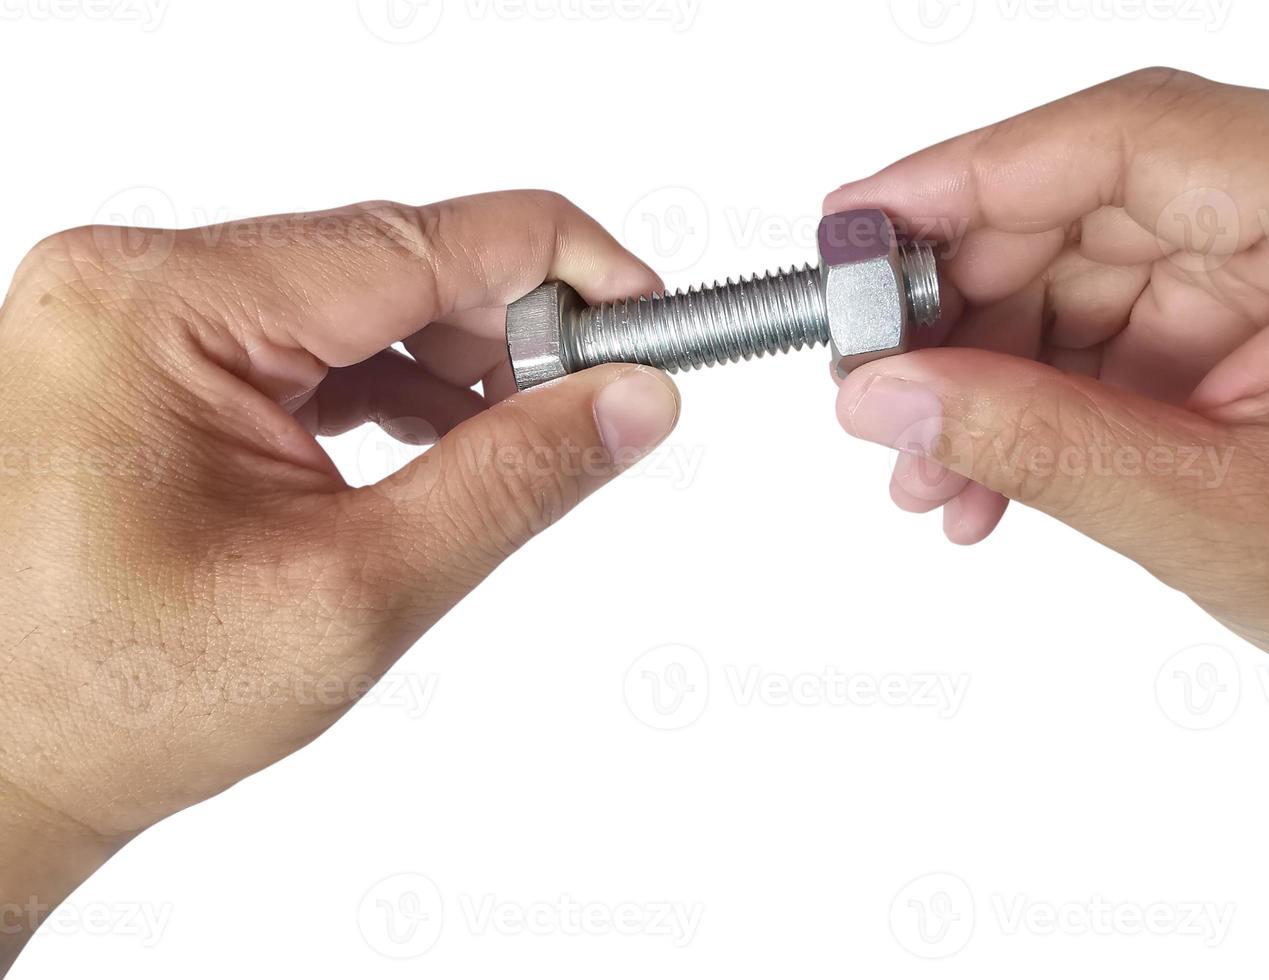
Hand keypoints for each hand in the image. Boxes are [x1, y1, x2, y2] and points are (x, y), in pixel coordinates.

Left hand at [0, 190, 678, 967]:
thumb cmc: (118, 698)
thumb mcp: (356, 591)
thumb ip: (514, 482)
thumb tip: (630, 402)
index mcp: (164, 309)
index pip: (420, 239)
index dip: (561, 266)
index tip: (649, 312)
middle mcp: (136, 283)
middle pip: (390, 258)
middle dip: (511, 327)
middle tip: (599, 399)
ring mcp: (135, 316)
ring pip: (355, 299)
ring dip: (457, 358)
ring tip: (525, 436)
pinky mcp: (150, 356)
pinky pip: (307, 339)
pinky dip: (392, 383)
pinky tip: (445, 436)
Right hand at [828, 68, 1268, 669]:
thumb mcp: (1217, 514)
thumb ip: (1038, 446)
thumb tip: (885, 396)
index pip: (1132, 141)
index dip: (968, 175)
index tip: (854, 226)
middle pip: (1080, 209)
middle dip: (955, 311)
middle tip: (869, 386)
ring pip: (1073, 282)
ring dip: (978, 380)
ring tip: (925, 472)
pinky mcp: (1237, 333)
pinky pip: (1098, 341)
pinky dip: (1025, 409)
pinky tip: (981, 481)